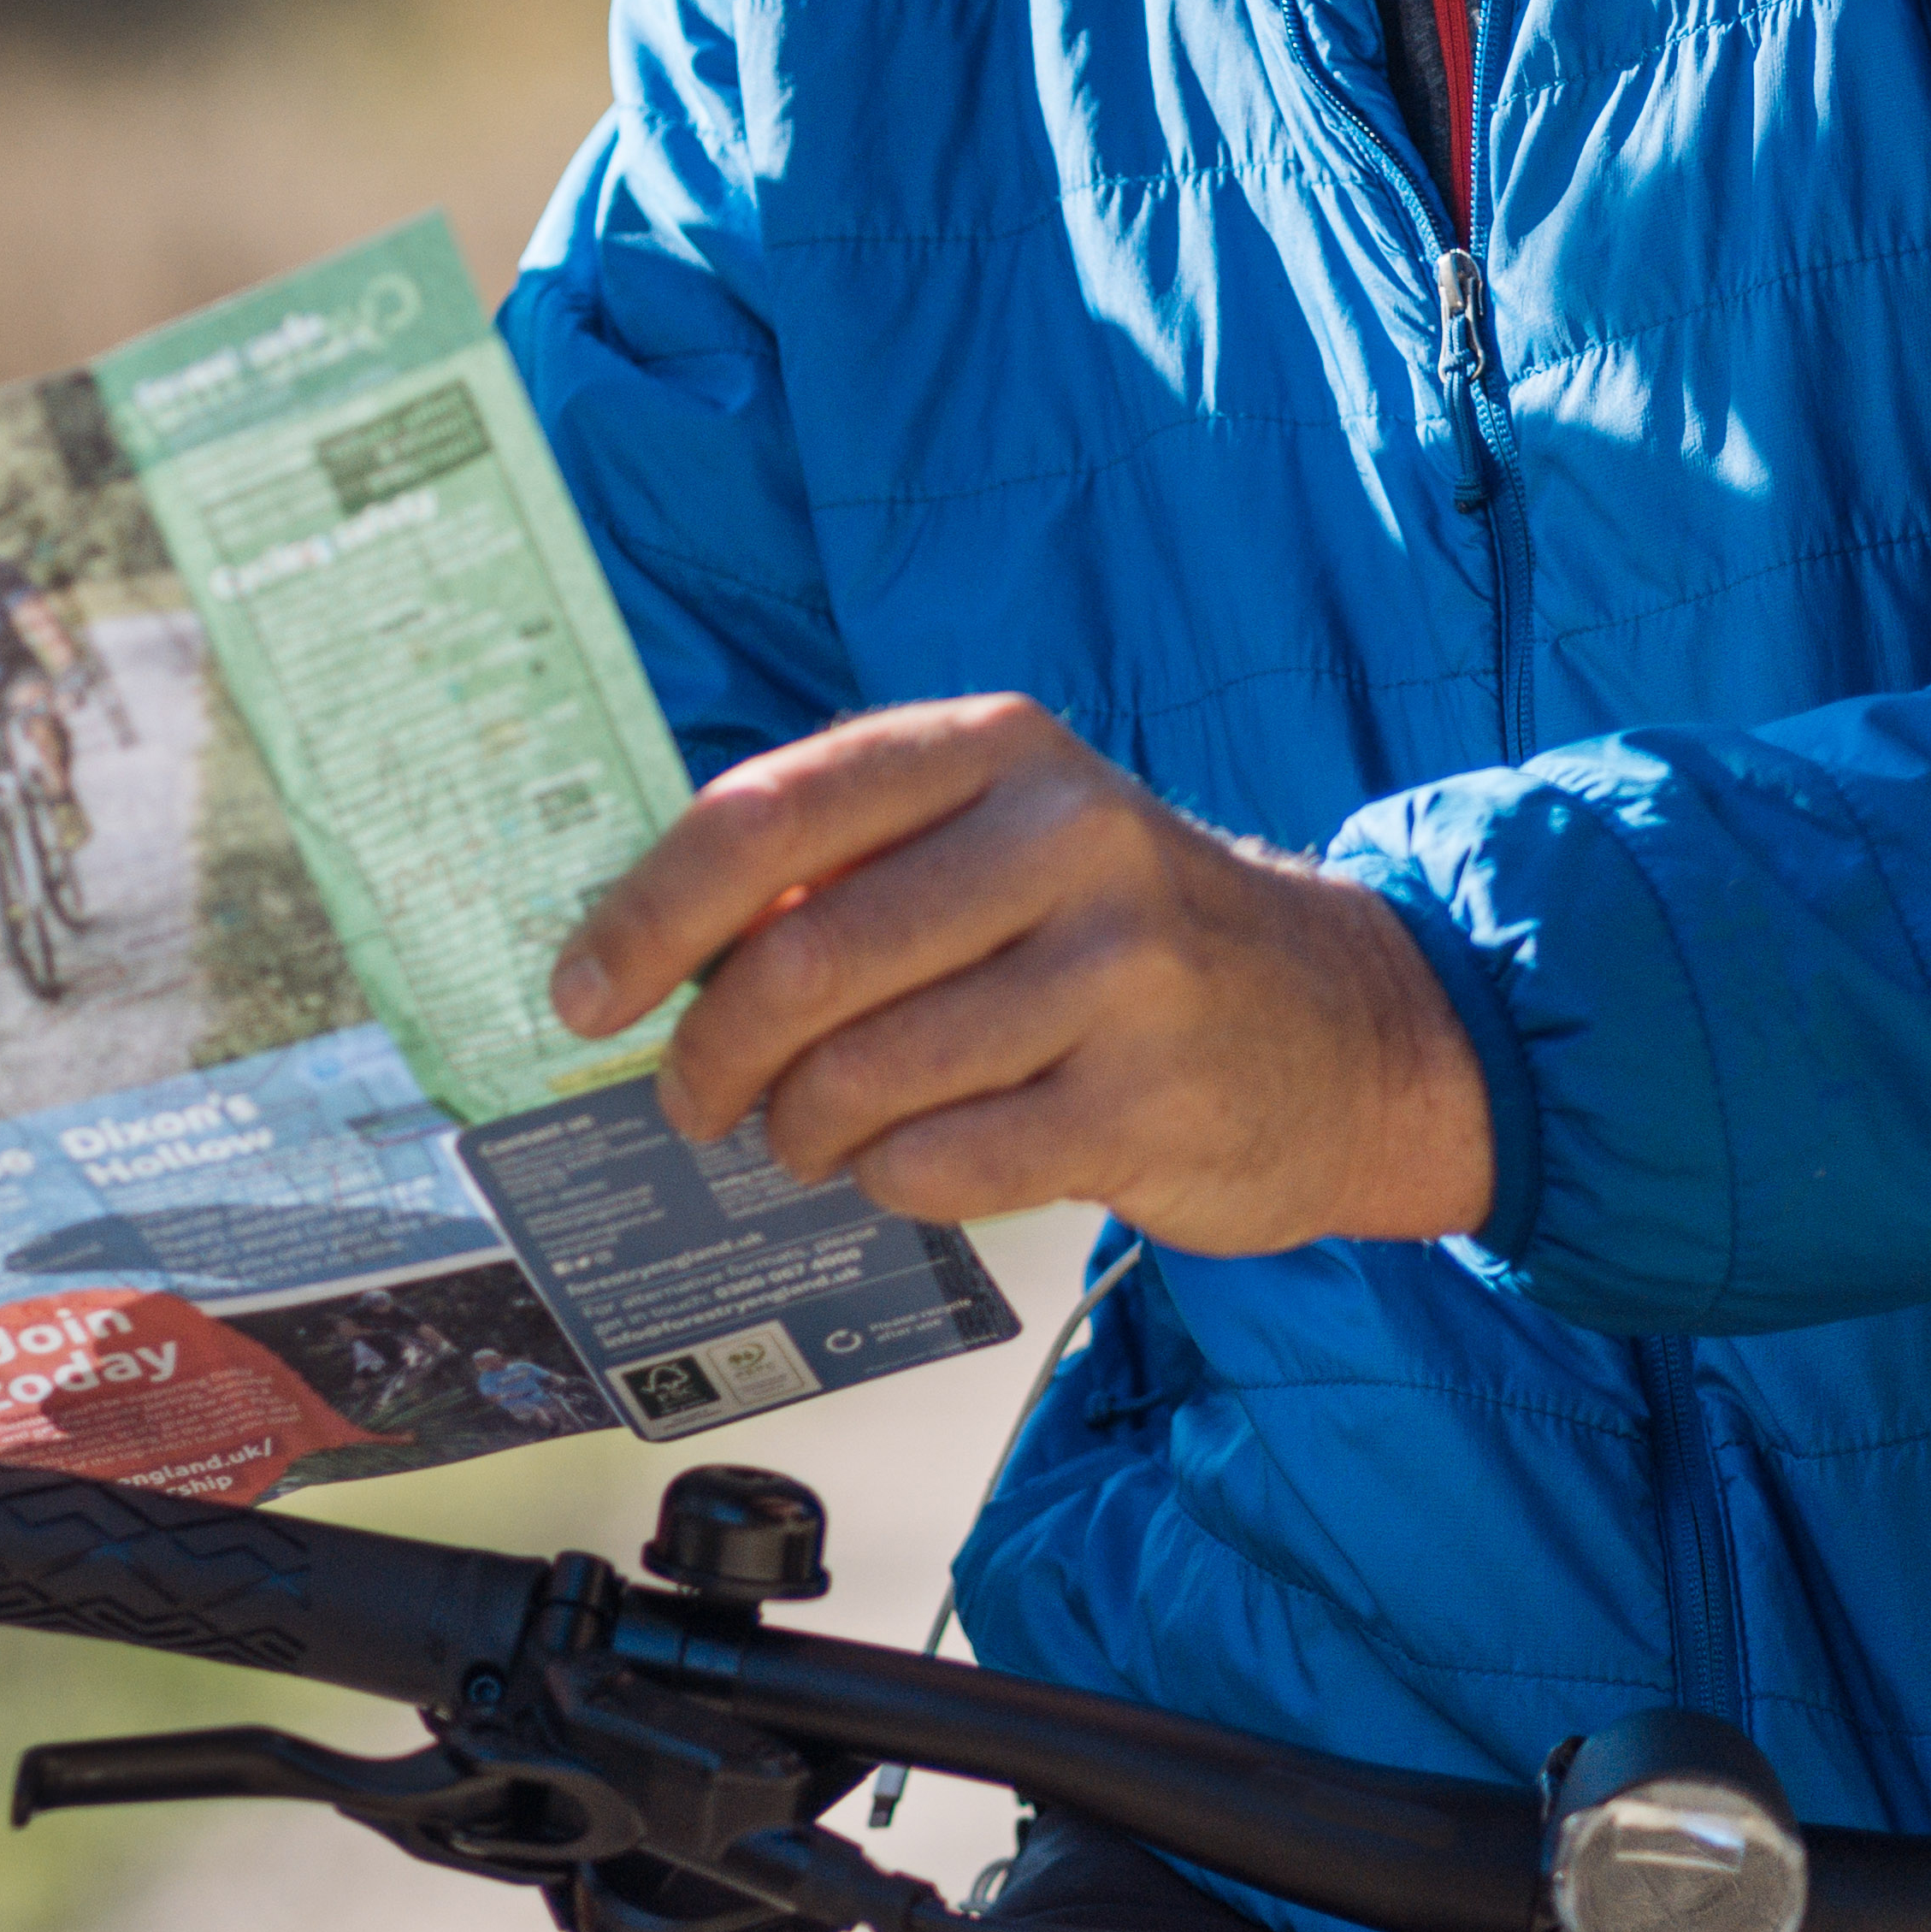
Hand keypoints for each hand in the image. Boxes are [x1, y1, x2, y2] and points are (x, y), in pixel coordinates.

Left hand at [545, 695, 1492, 1251]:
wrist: (1347, 1027)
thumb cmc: (1127, 936)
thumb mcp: (1002, 841)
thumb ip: (849, 866)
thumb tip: (649, 950)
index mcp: (996, 750)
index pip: (770, 815)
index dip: (650, 915)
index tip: (583, 993)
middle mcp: (1063, 840)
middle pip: (804, 962)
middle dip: (711, 1054)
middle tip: (692, 1102)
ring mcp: (1119, 972)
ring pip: (864, 1077)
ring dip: (801, 1131)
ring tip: (810, 1136)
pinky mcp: (1147, 1102)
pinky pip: (940, 1164)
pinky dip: (891, 1181)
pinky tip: (909, 1163)